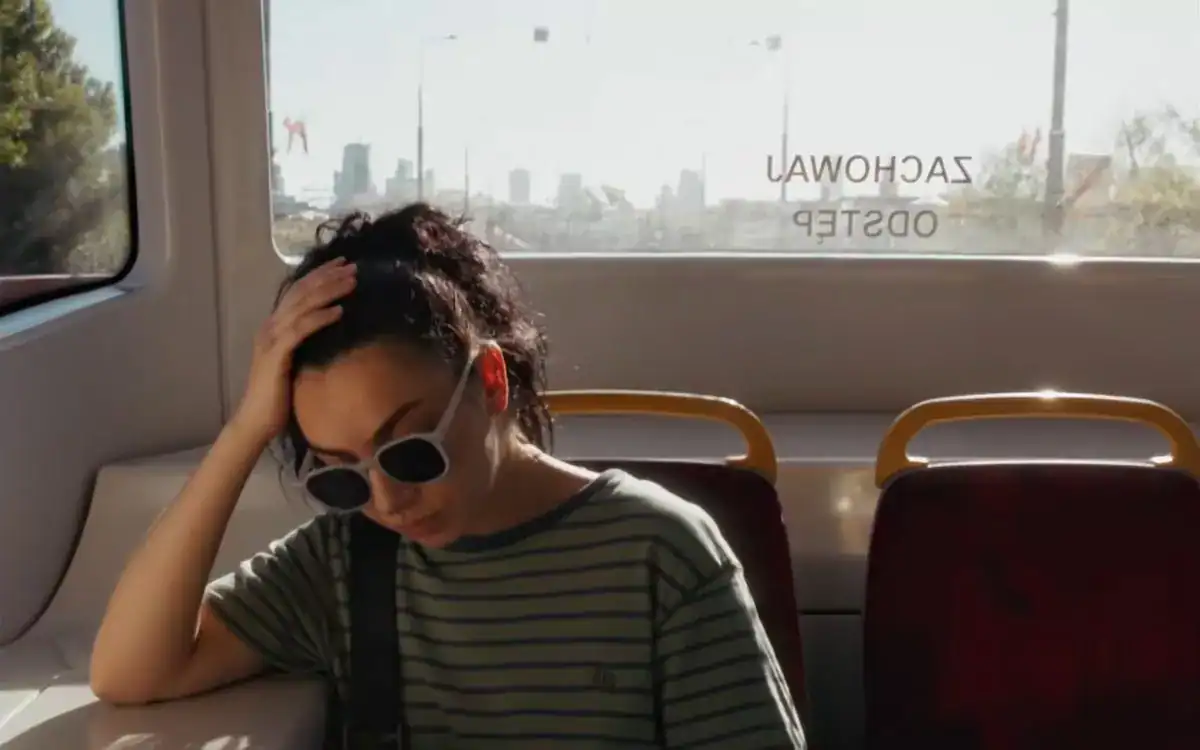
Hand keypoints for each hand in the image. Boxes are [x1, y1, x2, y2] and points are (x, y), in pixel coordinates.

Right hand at [230, 258, 355, 441]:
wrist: (256, 419)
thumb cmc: (278, 394)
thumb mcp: (295, 359)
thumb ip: (304, 341)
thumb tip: (330, 327)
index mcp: (275, 325)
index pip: (298, 291)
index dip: (320, 275)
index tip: (342, 264)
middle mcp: (271, 326)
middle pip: (301, 292)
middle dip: (328, 276)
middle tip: (352, 266)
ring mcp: (271, 338)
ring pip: (302, 306)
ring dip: (329, 291)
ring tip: (351, 282)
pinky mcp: (276, 354)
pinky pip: (301, 330)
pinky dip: (320, 318)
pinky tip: (338, 311)